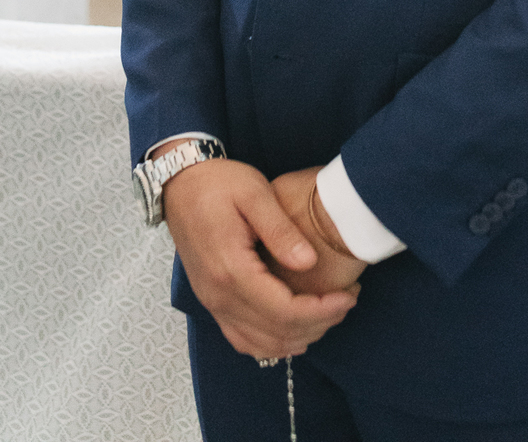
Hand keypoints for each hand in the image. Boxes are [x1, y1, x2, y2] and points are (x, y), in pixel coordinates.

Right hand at [161, 154, 357, 358]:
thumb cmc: (218, 183)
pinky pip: (241, 339)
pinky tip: (293, 332)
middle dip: (318, 324)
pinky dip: (271, 343)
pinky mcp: (212, 301)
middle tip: (347, 302)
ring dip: (297, 337)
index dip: (320, 310)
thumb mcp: (255, 194)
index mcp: (231, 269)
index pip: (283, 311)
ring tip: (328, 314)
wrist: (179, 185)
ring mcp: (212, 303)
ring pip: (258, 344)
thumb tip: (308, 263)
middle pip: (275, 333)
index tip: (348, 297)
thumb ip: (280, 230)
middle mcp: (219, 296)